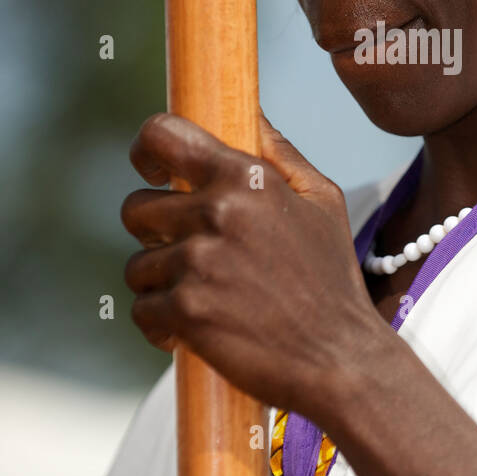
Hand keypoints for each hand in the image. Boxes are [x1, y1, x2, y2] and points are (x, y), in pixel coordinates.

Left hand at [121, 110, 387, 421]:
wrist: (340, 358)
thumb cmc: (332, 281)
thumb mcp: (323, 202)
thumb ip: (281, 154)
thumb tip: (251, 117)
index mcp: (246, 178)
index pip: (164, 134)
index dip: (147, 149)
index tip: (153, 171)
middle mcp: (217, 213)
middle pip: (137, 207)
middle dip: (155, 232)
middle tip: (190, 255)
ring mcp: (197, 263)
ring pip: (138, 265)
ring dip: (162, 284)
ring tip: (204, 299)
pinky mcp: (185, 310)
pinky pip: (142, 310)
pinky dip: (162, 325)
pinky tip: (195, 332)